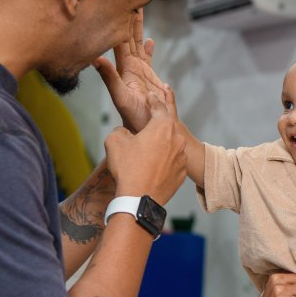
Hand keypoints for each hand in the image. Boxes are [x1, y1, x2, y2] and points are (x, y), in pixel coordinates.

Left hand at [95, 9, 167, 132]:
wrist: (146, 129)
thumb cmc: (134, 116)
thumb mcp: (120, 96)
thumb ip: (109, 77)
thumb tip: (94, 59)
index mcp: (123, 66)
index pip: (119, 38)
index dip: (119, 21)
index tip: (118, 2)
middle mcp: (129, 65)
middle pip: (128, 35)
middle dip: (128, 17)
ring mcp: (138, 70)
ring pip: (137, 43)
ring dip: (137, 27)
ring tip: (138, 10)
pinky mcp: (147, 77)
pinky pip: (147, 59)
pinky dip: (148, 49)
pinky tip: (150, 40)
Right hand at [104, 86, 186, 203]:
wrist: (139, 199)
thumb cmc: (128, 169)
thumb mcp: (114, 142)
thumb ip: (120, 130)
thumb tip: (124, 133)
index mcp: (163, 127)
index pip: (158, 107)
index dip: (152, 100)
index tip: (150, 96)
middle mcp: (177, 139)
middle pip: (167, 126)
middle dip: (157, 124)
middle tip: (150, 122)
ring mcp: (181, 156)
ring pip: (171, 144)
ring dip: (162, 144)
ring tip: (149, 150)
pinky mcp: (181, 172)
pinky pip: (173, 161)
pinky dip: (165, 161)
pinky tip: (154, 166)